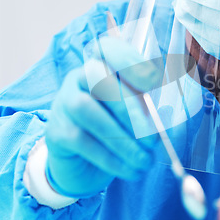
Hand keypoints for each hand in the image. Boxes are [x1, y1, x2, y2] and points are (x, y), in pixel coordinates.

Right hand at [45, 36, 160, 196]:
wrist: (84, 166)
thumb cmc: (117, 133)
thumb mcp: (136, 117)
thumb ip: (148, 111)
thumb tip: (163, 120)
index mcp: (104, 67)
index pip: (108, 48)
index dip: (127, 59)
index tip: (152, 81)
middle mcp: (79, 78)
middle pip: (98, 78)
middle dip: (129, 108)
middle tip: (153, 140)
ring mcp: (64, 103)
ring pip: (87, 110)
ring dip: (121, 138)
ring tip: (145, 161)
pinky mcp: (56, 132)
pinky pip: (82, 140)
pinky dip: (110, 158)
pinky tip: (130, 170)